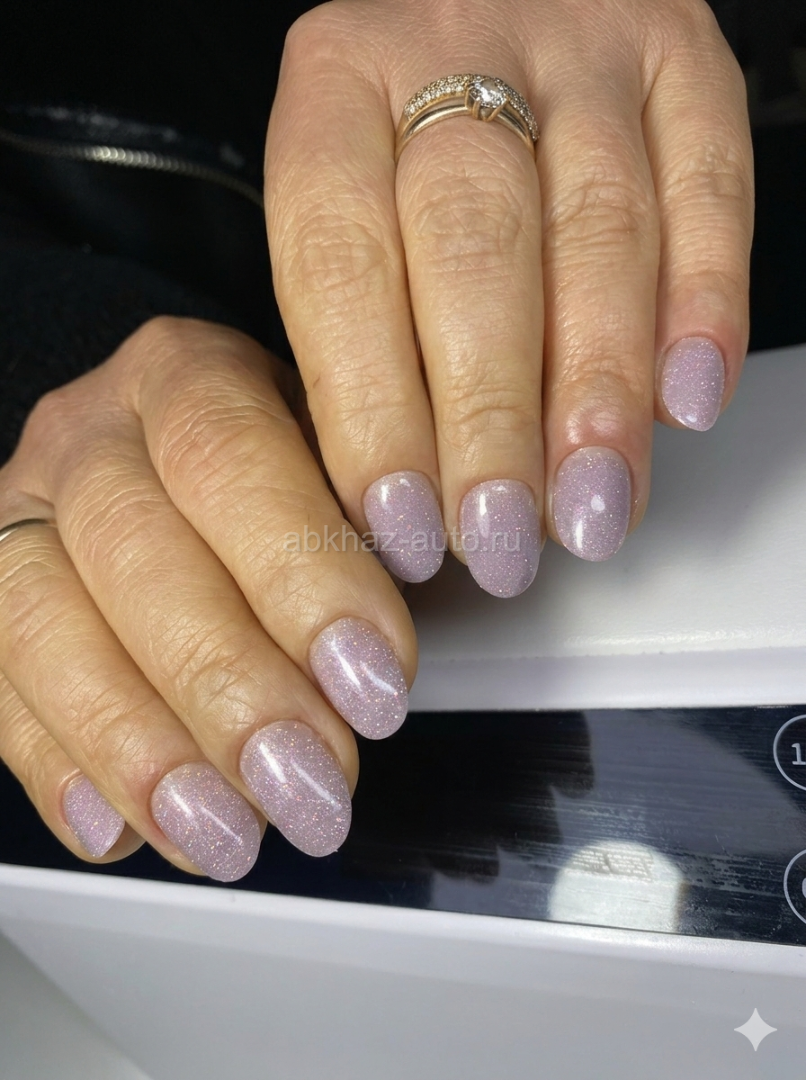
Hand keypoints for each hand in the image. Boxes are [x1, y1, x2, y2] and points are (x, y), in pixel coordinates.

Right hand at [0, 318, 414, 879]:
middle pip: (134, 550)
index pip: (232, 458)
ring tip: (228, 832)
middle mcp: (91, 433)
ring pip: (42, 624)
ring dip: (141, 748)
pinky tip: (121, 830)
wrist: (164, 455)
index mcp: (189, 374)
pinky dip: (57, 767)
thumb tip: (375, 665)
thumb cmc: (276, 474)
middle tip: (310, 786)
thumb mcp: (336, 470)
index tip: (376, 684)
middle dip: (229, 686)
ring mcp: (22, 512)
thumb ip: (361, 542)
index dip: (302, 580)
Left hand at [265, 0, 752, 594]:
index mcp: (337, 88)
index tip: (402, 522)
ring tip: (590, 503)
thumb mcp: (345, 207)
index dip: (371, 410)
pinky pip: (708, 182)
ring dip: (598, 389)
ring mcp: (577, 45)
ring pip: (598, 230)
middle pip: (473, 249)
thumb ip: (362, 330)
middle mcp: (454, 43)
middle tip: (500, 537)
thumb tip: (408, 500)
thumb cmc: (404, 138)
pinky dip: (703, 305)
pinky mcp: (678, 56)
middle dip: (490, 418)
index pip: (341, 265)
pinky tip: (686, 402)